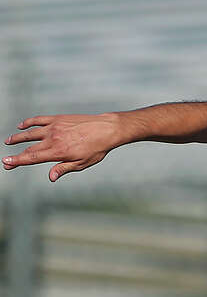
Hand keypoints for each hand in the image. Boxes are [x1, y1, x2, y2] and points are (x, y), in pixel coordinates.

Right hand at [3, 113, 123, 180]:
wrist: (106, 129)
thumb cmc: (96, 149)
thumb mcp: (82, 163)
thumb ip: (63, 168)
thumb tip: (50, 177)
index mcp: (58, 152)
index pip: (32, 158)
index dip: (17, 161)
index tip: (6, 163)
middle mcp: (53, 139)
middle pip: (29, 147)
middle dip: (16, 154)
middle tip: (6, 160)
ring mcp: (54, 127)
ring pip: (30, 132)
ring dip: (17, 137)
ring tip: (8, 141)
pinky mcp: (57, 119)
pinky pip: (38, 120)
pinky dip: (28, 123)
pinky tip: (21, 126)